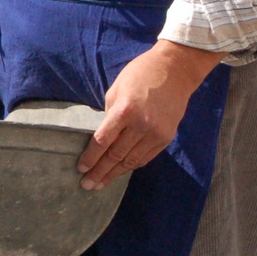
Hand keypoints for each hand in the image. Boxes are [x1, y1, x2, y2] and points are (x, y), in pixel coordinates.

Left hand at [76, 41, 221, 190]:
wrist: (176, 70)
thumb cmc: (141, 74)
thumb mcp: (116, 89)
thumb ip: (109, 115)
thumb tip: (103, 137)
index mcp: (125, 111)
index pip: (103, 141)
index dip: (91, 157)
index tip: (81, 168)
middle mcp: (141, 125)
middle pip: (116, 155)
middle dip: (100, 172)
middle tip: (87, 185)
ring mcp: (156, 133)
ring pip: (132, 161)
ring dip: (114, 174)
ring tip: (101, 184)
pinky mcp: (166, 137)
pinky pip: (146, 157)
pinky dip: (132, 166)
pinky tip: (120, 172)